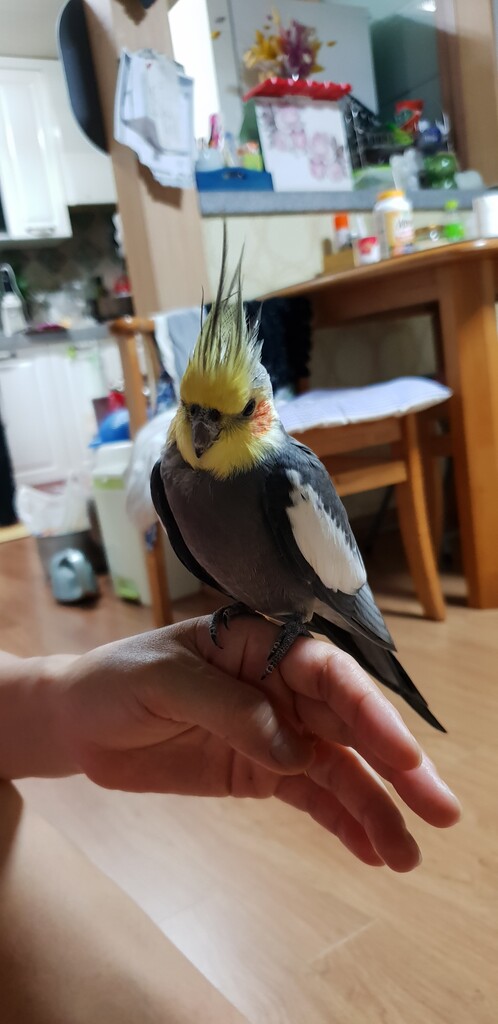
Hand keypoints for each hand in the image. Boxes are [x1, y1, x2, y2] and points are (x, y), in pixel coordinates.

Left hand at [55, 616, 460, 872]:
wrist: (81, 723)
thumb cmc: (118, 681)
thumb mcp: (164, 681)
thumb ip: (230, 708)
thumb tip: (293, 750)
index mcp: (263, 645)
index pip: (328, 673)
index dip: (369, 712)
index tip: (402, 755)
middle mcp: (282, 687)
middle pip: (350, 724)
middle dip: (398, 766)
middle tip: (442, 810)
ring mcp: (276, 733)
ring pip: (340, 768)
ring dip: (377, 808)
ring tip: (408, 855)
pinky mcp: (261, 772)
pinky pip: (311, 797)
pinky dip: (342, 823)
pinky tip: (372, 852)